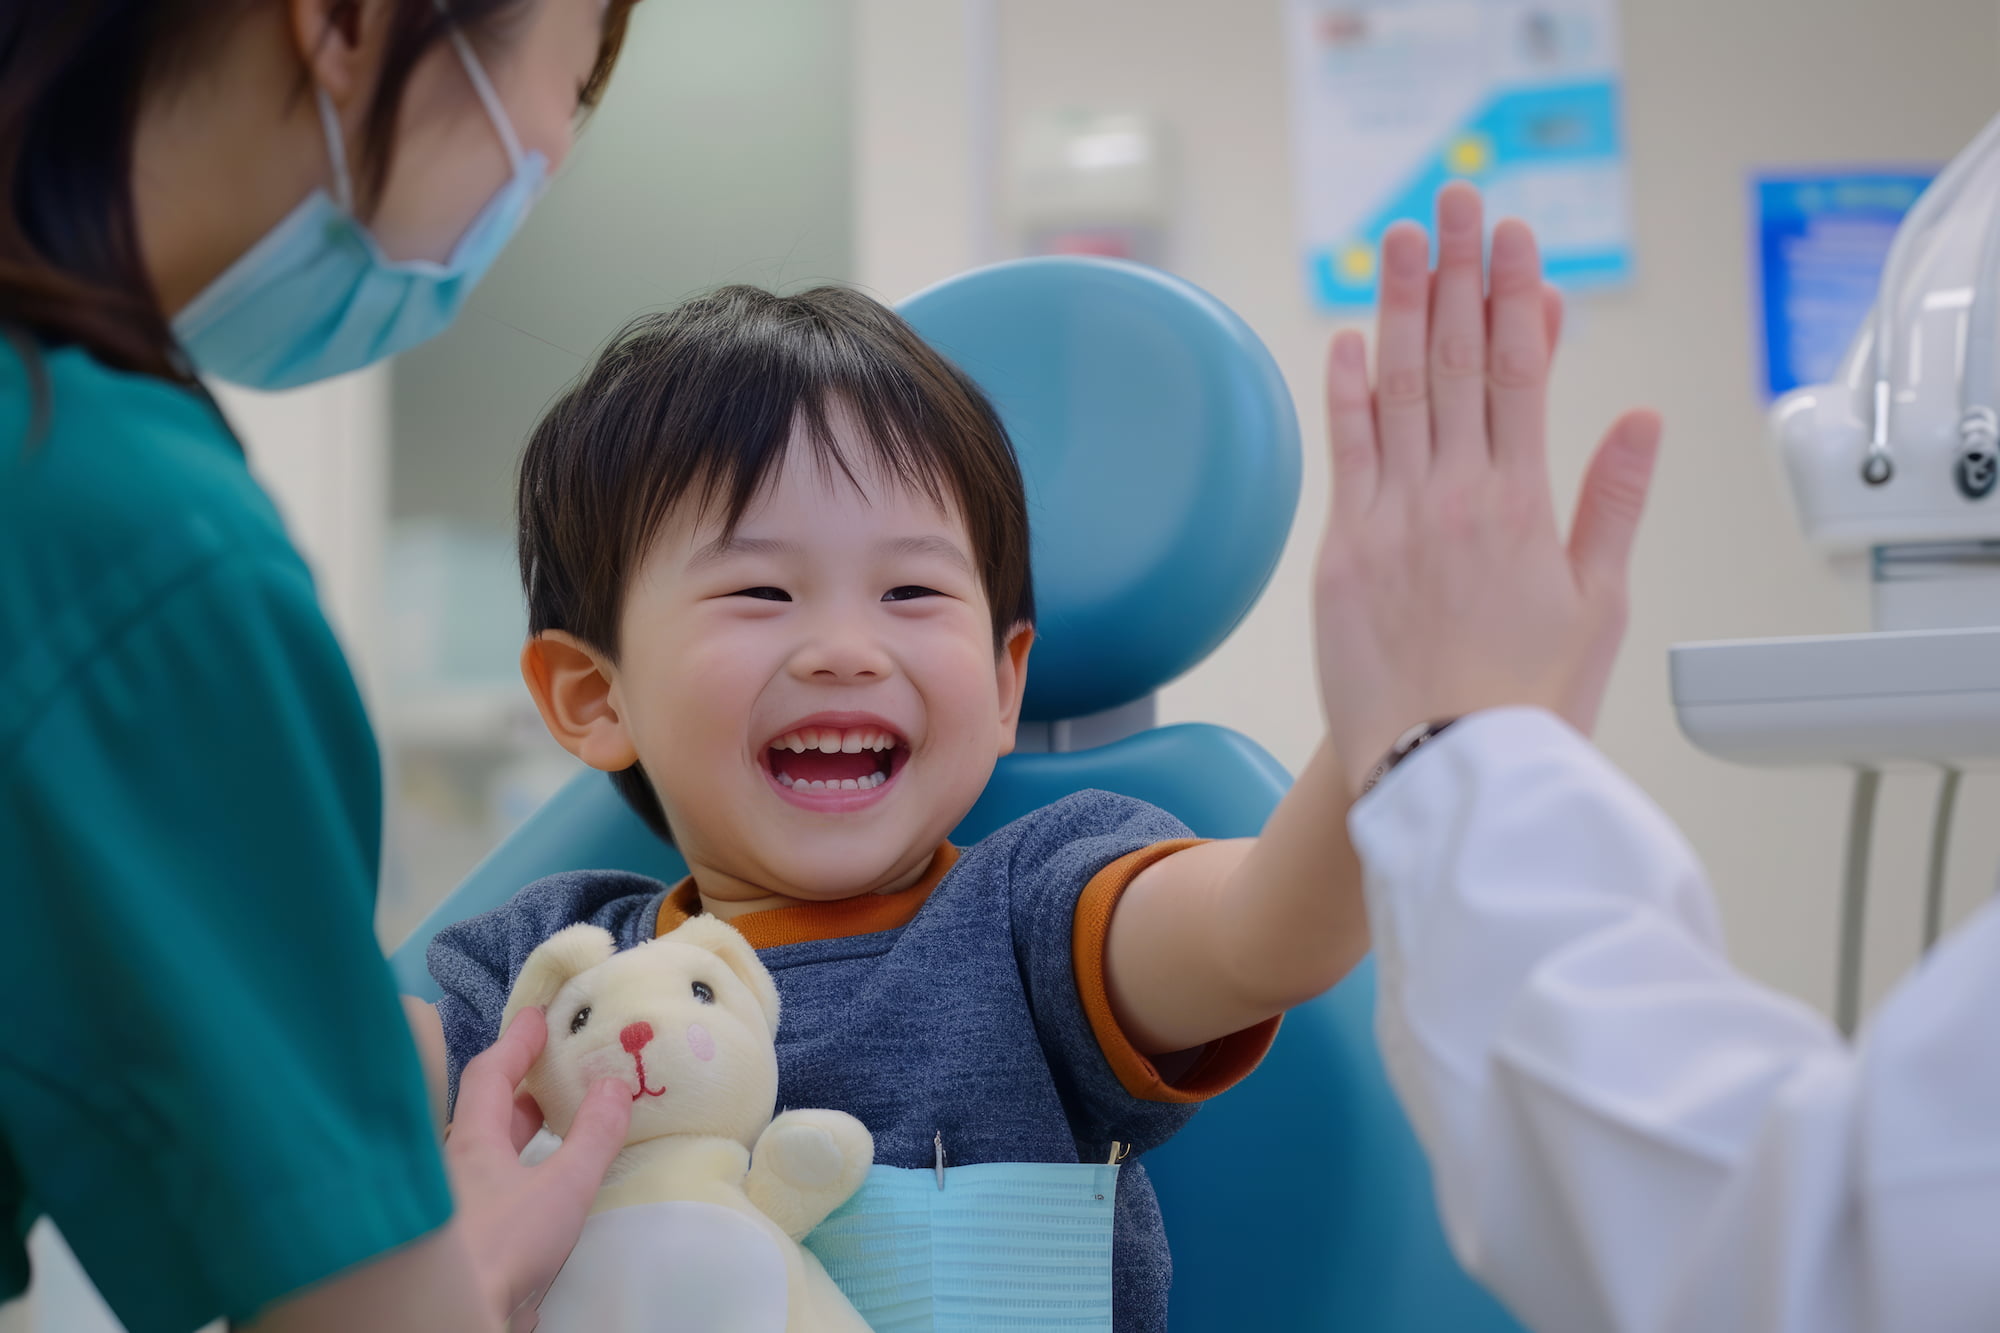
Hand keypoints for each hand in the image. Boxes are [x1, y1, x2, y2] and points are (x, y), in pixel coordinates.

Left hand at [445, 1005, 631, 1329]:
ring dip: (522, 1137)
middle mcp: (455, 1166)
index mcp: (472, 1142)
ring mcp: (457, 1204)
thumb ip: (592, 1138)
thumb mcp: (562, 1189)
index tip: (540, 1018)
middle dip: (525, 1091)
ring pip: (488, 1155)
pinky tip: (538, 1193)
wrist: (450, 1317)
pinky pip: (491, 1191)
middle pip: (488, 1114)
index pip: (490, 1073)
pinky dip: (518, 1176)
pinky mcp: (464, 1239)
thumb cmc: (501, 1245)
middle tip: (558, 1075)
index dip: (517, 1042)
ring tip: (557, 1131)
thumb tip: (614, 1085)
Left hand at [1315, 183, 1662, 793]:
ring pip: (1397, 389)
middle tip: (1456, 202)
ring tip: (1400, 240)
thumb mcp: (1600, 605)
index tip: (1516, 239)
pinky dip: (1346, 391)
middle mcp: (1457, 495)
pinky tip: (1349, 338)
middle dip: (1459, 273)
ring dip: (1399, 307)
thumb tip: (1639, 417)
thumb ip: (1613, 501)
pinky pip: (1343, 453)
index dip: (1517, 296)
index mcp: (1526, 504)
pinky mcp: (1342, 551)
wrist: (1444, 772)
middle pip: (1458, 359)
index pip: (1522, 372)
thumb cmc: (1527, 699)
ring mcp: (1393, 518)